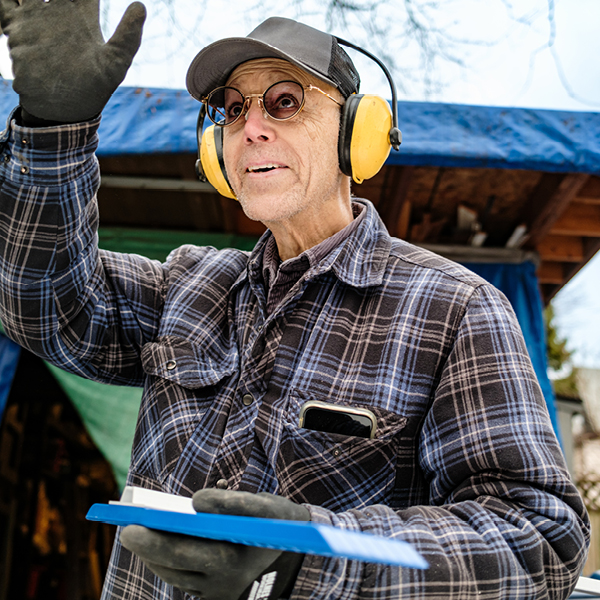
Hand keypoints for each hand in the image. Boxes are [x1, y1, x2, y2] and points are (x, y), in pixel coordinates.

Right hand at [0, 0, 145, 122]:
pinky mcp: (16, 27)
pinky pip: (6, 3)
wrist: (61, 111)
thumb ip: (127, 36)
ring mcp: (35, 17)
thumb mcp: (115, 64)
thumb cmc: (93, 90)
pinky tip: (15, 0)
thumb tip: (141, 5)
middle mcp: (58, 11)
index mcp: (82, 13)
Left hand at [120, 489, 309, 599]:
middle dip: (146, 547)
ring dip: (156, 557)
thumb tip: (194, 501)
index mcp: (231, 563)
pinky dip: (171, 565)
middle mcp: (221, 585)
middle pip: (172, 567)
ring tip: (142, 537)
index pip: (181, 553)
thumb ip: (229, 501)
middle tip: (128, 530)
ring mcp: (218, 595)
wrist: (298, 559)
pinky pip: (185, 582)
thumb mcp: (263, 506)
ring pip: (175, 577)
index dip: (153, 540)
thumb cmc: (278, 526)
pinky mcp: (217, 598)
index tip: (130, 527)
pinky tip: (165, 549)